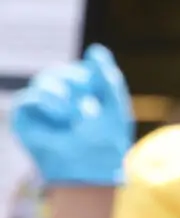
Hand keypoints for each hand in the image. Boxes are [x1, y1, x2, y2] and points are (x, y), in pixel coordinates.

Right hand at [11, 46, 132, 186]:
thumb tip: (96, 48)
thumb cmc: (107, 140)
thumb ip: (108, 76)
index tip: (95, 90)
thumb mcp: (116, 105)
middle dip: (73, 81)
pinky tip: (61, 115)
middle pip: (57, 70)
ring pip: (43, 80)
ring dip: (61, 93)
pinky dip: (46, 102)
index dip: (86, 75)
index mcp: (82, 93)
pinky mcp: (25, 118)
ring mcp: (41, 108)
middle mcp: (59, 97)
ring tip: (73, 113)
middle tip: (84, 100)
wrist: (89, 168)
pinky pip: (27, 98)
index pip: (77, 70)